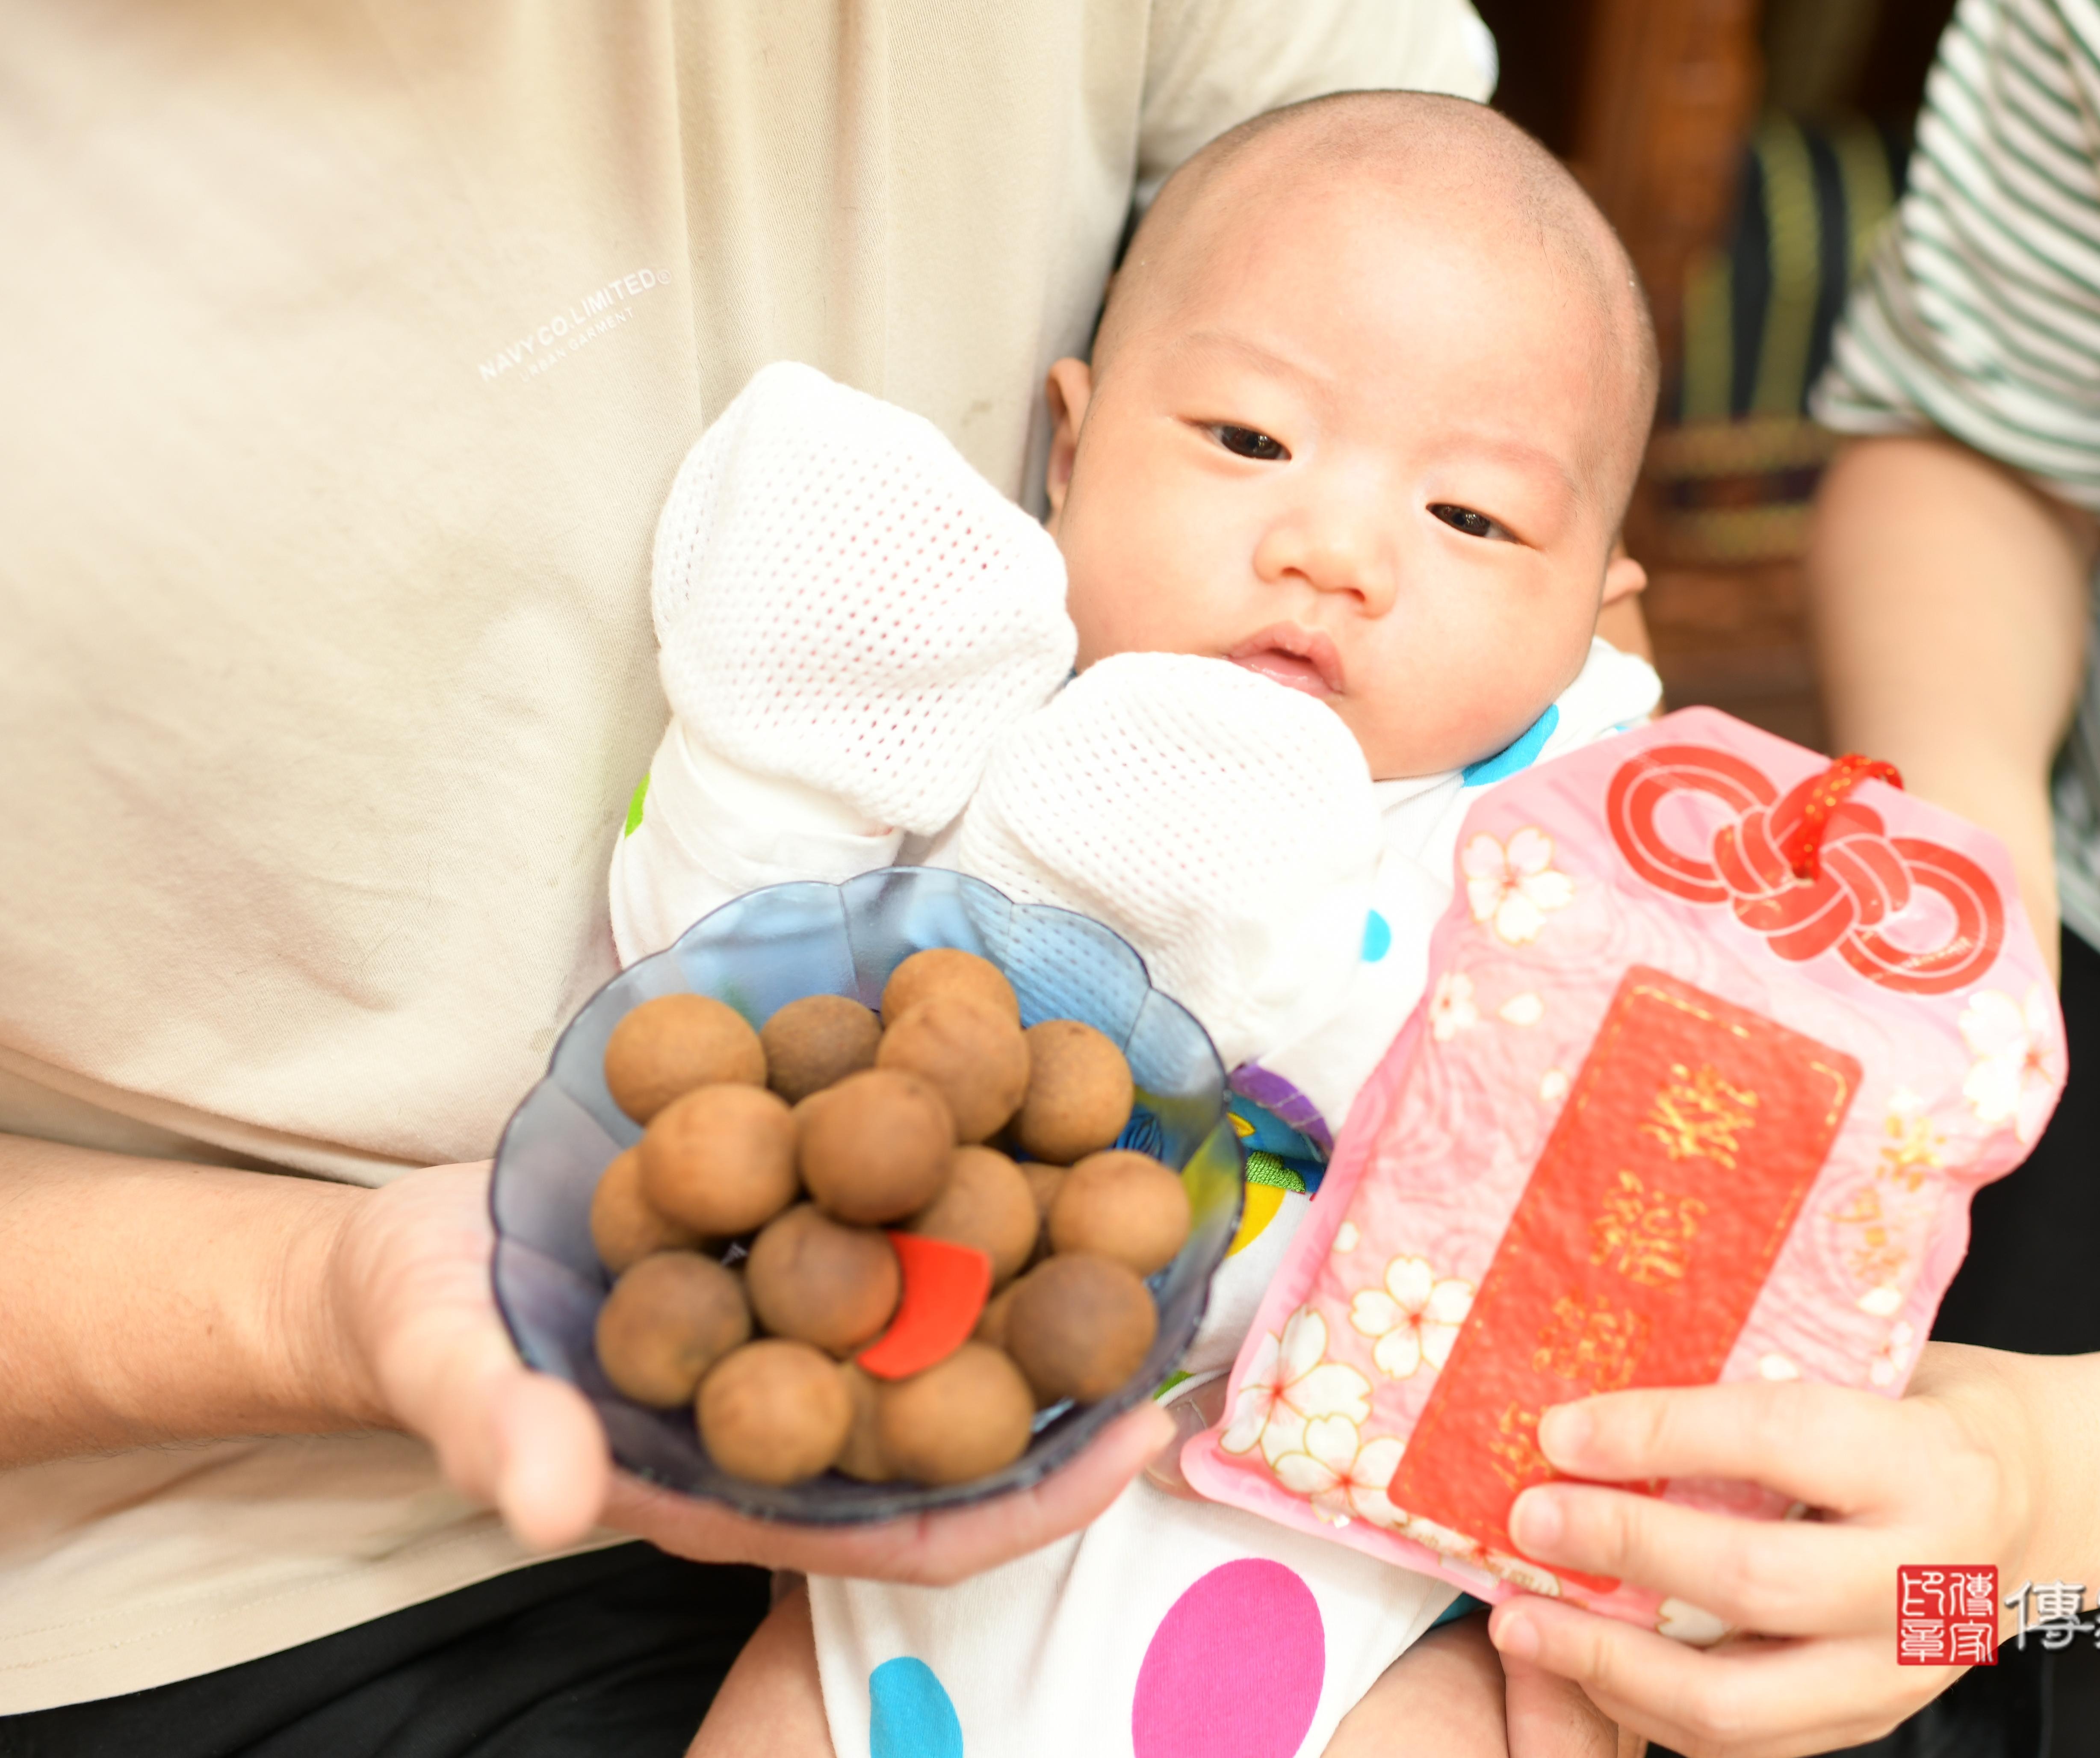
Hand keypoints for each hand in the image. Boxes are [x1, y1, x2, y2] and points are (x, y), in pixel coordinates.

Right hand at [326, 1161, 1168, 1578]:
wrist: (411, 1250)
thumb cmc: (432, 1329)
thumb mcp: (451, 1375)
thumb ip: (504, 1433)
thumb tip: (548, 1499)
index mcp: (757, 1476)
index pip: (925, 1522)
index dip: (1031, 1495)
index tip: (1135, 1440)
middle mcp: (809, 1397)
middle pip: (970, 1395)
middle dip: (1072, 1354)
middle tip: (1188, 1295)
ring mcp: (808, 1308)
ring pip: (952, 1293)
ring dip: (1039, 1239)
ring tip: (1144, 1173)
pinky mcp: (795, 1221)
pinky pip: (901, 1199)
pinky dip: (957, 1147)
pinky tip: (1023, 1076)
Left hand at [1485, 1349, 2041, 1757]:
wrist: (2054, 1496)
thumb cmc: (1940, 1410)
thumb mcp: (1881, 1367)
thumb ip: (1769, 1384)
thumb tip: (1607, 1386)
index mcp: (1935, 1463)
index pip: (1776, 1441)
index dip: (1658, 1433)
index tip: (1560, 1431)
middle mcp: (1926, 1577)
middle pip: (1753, 1582)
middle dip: (1623, 1550)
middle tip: (1529, 1521)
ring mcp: (1904, 1668)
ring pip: (1741, 1702)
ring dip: (1611, 1667)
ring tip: (1521, 1624)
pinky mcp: (1876, 1719)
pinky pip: (1748, 1743)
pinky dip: (1651, 1712)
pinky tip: (1587, 1669)